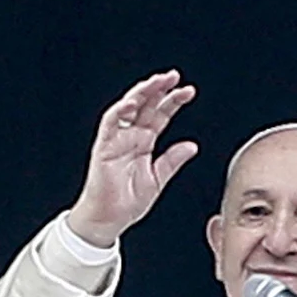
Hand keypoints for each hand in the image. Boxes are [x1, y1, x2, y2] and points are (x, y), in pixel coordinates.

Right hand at [66, 70, 198, 246]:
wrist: (109, 219)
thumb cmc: (128, 201)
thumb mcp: (158, 179)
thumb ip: (173, 161)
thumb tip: (192, 146)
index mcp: (144, 142)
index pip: (160, 115)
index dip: (173, 102)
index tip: (188, 91)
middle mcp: (130, 136)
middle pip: (146, 106)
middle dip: (159, 89)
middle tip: (174, 77)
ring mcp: (116, 139)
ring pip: (128, 108)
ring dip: (142, 93)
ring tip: (157, 82)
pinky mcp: (103, 146)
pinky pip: (110, 123)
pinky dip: (120, 111)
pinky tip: (132, 103)